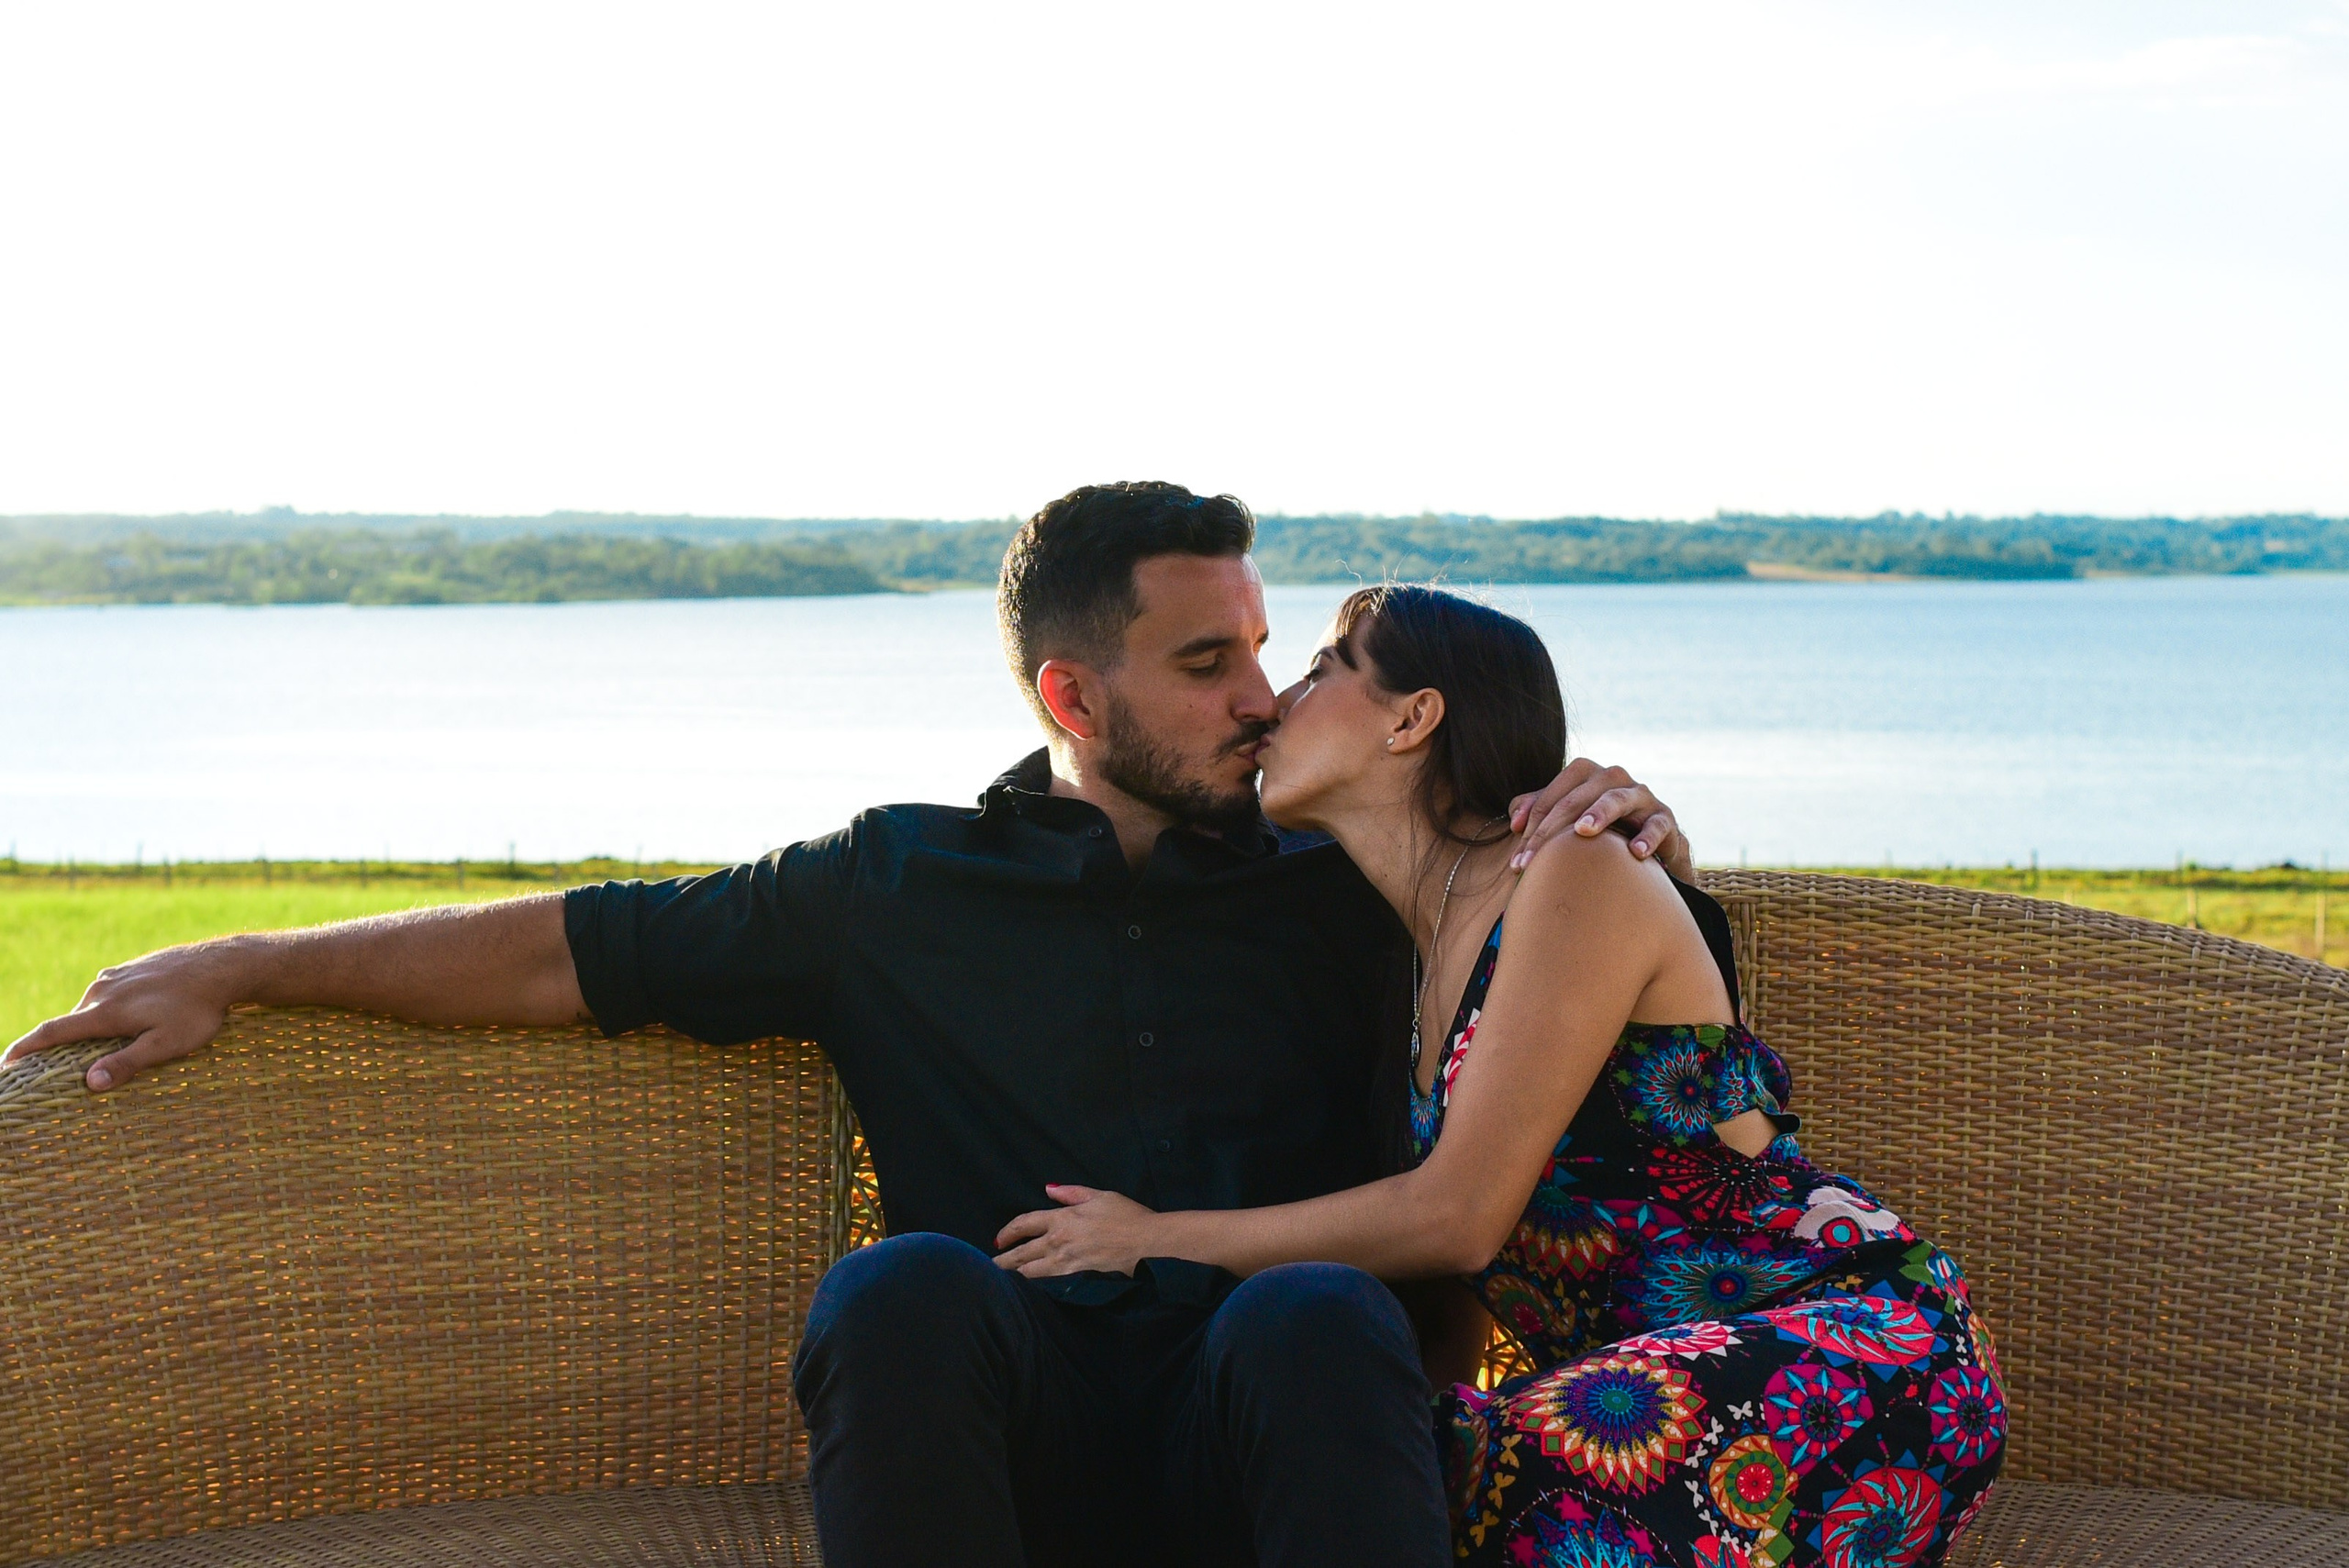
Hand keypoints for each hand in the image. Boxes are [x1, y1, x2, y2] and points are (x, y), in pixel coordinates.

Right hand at [1, 941, 245, 1091]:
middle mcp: (102, 990)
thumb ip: (129, 1062)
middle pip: (69, 1022)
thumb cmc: (198, 1010)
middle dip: (60, 1044)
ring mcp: (116, 976)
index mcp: (104, 1011)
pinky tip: (126, 1022)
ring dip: (89, 1028)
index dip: (23, 1049)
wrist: (223, 965)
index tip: (4, 1064)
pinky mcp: (131, 968)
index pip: (51, 1031)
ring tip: (98, 1050)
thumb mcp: (167, 1044)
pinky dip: (105, 1012)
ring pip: (91, 1008)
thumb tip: (91, 1083)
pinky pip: (108, 995)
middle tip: (56, 1069)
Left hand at [992, 1185, 1162, 1277]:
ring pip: (1031, 1272)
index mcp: (1062, 1218)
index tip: (998, 1239)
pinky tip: (1028, 1288)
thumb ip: (1070, 1193)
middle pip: (1021, 1253)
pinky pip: (1049, 1282)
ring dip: (1014, 1275)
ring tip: (1002, 1279)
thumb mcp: (1098, 1195)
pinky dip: (1035, 1284)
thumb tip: (1049, 1189)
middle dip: (1002, 1260)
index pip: (1024, 1224)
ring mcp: (1067, 1262)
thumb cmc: (1126, 1215)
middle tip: (989, 1266)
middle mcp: (1059, 1241)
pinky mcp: (1077, 1276)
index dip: (1007, 1232)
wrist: (1147, 1241)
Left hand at [1508, 758, 1692, 881]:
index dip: (1532, 827)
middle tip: (1533, 863)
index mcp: (1586, 775)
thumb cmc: (1602, 828)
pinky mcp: (1664, 817)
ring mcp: (1640, 795)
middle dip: (1551, 831)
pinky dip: (1648, 837)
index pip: (1552, 796)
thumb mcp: (1569, 819)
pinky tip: (1635, 853)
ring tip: (1583, 831)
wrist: (1651, 841)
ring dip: (1600, 813)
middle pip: (1577, 798)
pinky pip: (1657, 824)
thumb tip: (1514, 821)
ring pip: (1617, 798)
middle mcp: (1613, 778)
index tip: (1518, 862)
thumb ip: (1540, 812)